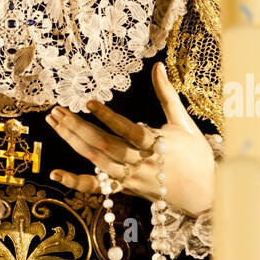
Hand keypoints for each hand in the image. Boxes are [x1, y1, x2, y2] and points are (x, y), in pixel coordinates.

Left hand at [46, 62, 214, 216]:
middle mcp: (141, 162)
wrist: (204, 193)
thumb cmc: (196, 155)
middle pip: (105, 145)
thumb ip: (167, 94)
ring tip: (55, 123)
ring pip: (97, 161)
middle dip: (78, 127)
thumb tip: (158, 66)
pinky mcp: (125, 189)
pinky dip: (76, 182)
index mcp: (158, 144)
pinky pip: (97, 188)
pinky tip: (55, 173)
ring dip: (73, 142)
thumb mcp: (184, 121)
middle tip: (57, 110)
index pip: (128, 130)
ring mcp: (131, 178)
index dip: (108, 117)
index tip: (89, 102)